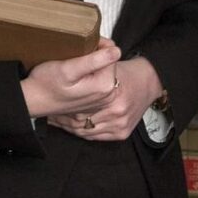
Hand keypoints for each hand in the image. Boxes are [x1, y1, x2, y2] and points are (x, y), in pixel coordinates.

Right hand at [21, 37, 120, 118]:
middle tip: (75, 57)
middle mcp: (108, 95)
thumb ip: (94, 60)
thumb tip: (116, 50)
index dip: (97, 44)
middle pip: (109, 62)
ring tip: (73, 67)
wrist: (32, 101)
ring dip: (91, 64)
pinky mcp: (95, 100)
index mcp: (105, 85)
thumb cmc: (45, 84)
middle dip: (95, 55)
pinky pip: (98, 79)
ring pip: (104, 69)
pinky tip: (75, 77)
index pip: (112, 52)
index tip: (81, 46)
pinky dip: (89, 74)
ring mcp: (102, 99)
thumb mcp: (67, 68)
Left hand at [49, 55, 164, 141]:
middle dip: (63, 119)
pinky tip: (72, 128)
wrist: (148, 81)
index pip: (76, 109)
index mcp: (110, 95)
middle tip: (50, 116)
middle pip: (80, 121)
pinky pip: (95, 137)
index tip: (49, 108)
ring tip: (57, 121)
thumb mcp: (105, 65)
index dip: (60, 109)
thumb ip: (89, 65)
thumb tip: (64, 60)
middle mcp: (116, 112)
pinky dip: (83, 133)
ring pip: (86, 131)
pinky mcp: (122, 133)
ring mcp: (120, 124)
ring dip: (70, 127)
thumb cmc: (124, 73)